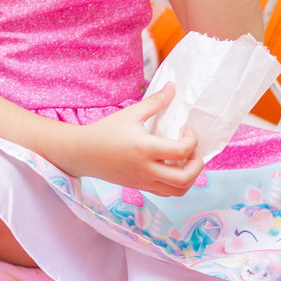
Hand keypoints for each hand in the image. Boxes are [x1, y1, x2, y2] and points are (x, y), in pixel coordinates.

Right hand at [62, 83, 202, 195]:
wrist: (83, 153)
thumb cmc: (105, 131)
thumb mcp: (130, 113)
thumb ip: (154, 102)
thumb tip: (172, 87)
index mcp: (144, 148)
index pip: (181, 151)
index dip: (192, 141)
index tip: (187, 130)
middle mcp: (146, 169)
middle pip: (184, 178)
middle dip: (197, 165)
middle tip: (193, 150)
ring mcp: (144, 181)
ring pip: (179, 190)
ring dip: (190, 177)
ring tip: (186, 161)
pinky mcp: (141, 187)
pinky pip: (167, 193)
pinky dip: (178, 183)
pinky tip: (173, 168)